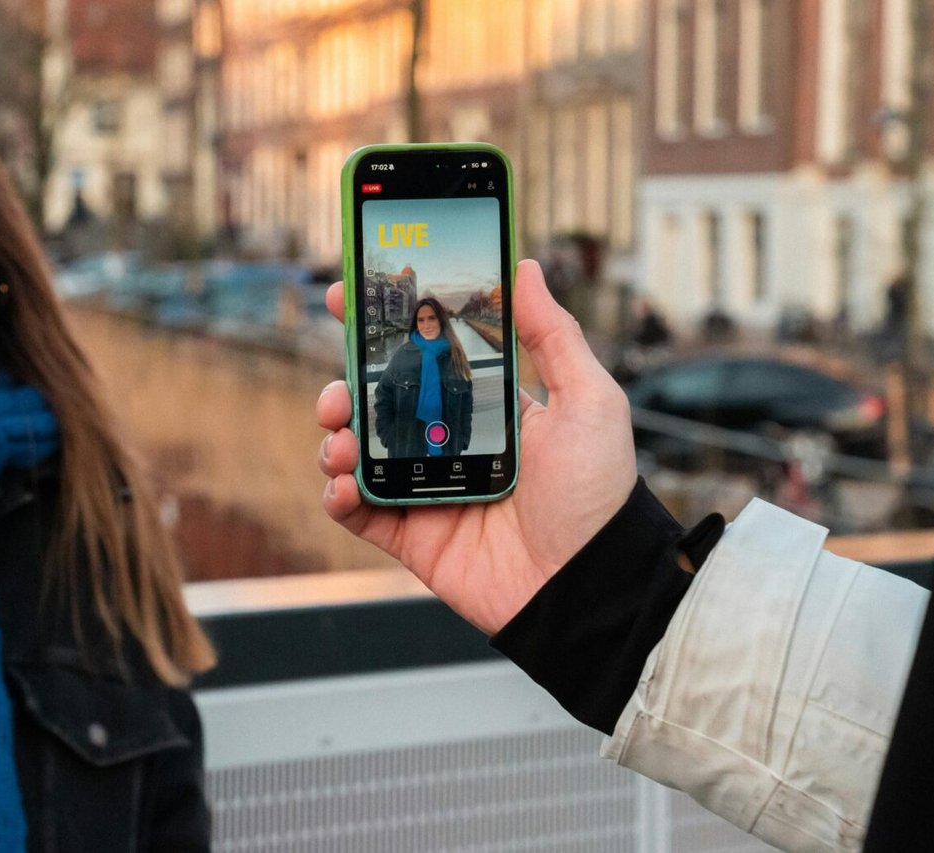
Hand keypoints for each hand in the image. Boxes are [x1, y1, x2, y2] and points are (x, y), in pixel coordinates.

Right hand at [316, 259, 635, 633]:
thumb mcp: (589, 401)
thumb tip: (525, 268)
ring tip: (341, 440)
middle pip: (376, 402)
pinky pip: (356, 511)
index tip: (349, 296)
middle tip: (340, 387)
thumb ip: (553, 335)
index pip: (423, 356)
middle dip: (344, 385)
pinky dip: (337, 494)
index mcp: (484, 407)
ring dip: (334, 437)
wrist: (589, 584)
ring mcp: (425, 490)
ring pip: (356, 451)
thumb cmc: (598, 495)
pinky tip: (343, 483)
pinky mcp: (410, 536)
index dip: (383, 328)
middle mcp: (448, 444)